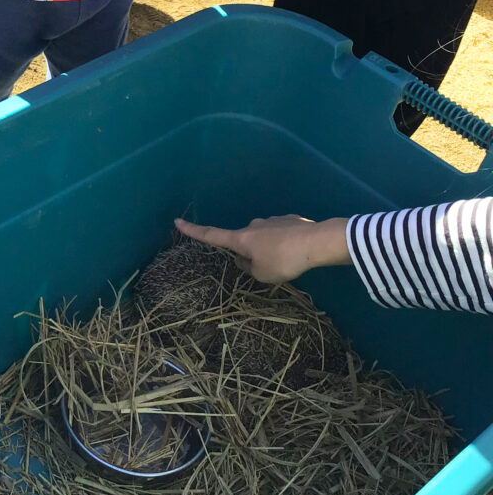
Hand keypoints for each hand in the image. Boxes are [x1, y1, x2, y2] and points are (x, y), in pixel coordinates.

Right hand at [174, 214, 350, 283]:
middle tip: (269, 269)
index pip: (212, 235)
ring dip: (271, 250)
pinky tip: (299, 252)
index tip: (177, 222)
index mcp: (241, 239)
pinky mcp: (290, 221)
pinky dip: (286, 244)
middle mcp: (253, 226)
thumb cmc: (284, 260)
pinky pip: (282, 234)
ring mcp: (272, 220)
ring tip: (289, 262)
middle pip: (244, 242)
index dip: (193, 231)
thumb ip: (249, 268)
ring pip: (264, 238)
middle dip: (251, 254)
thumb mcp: (262, 274)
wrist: (316, 242)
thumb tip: (246, 259)